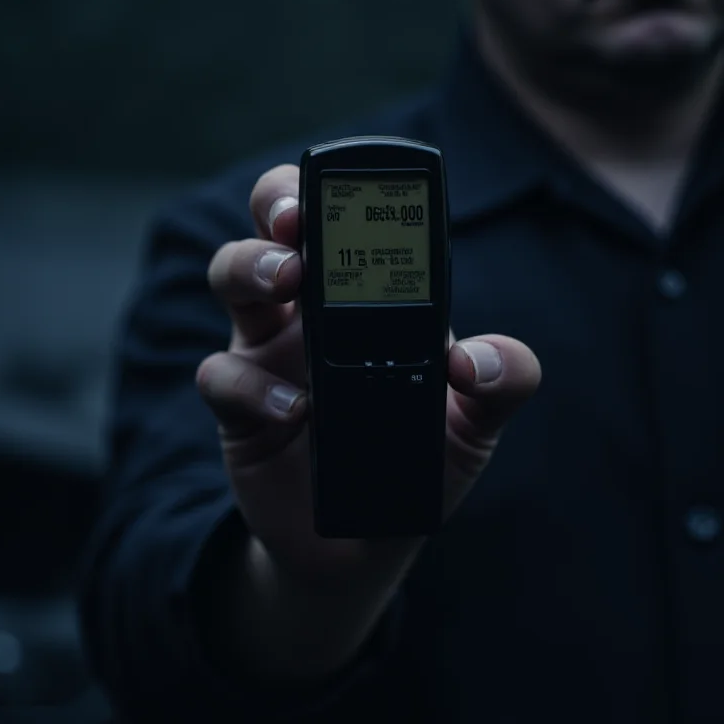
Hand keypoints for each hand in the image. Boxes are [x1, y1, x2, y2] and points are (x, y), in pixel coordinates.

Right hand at [197, 164, 540, 585]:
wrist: (368, 540)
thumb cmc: (420, 466)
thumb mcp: (475, 426)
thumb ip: (502, 384)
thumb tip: (479, 358)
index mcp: (369, 302)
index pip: (350, 224)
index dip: (347, 190)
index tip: (364, 183)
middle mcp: (310, 313)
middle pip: (274, 228)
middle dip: (278, 203)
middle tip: (298, 219)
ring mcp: (268, 356)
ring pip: (231, 277)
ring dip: (249, 265)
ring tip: (287, 281)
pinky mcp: (239, 409)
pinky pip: (221, 376)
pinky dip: (251, 385)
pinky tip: (296, 411)